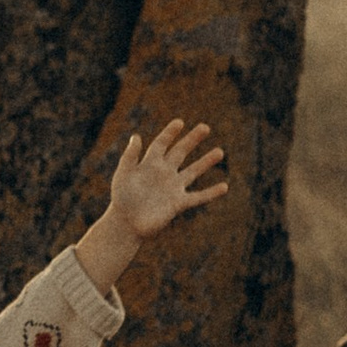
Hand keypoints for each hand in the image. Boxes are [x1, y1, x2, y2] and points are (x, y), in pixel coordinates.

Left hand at [76, 119, 227, 292]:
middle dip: (192, 140)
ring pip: (193, 171)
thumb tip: (136, 136)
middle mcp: (164, 173)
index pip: (162, 144)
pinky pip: (198, 197)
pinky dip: (211, 193)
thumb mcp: (123, 174)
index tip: (180, 122)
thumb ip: (130, 156)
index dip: (170, 133)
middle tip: (205, 127)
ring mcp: (173, 188)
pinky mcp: (178, 203)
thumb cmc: (122, 199)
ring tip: (220, 152)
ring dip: (206, 161)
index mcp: (150, 164)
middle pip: (180, 152)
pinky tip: (225, 187)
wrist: (125, 224)